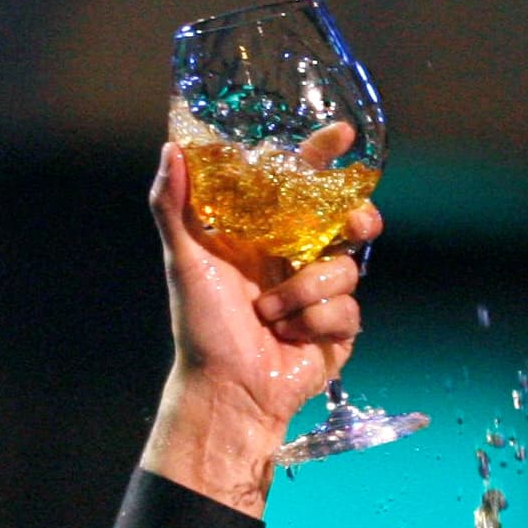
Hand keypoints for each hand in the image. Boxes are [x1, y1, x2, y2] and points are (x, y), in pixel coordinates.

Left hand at [141, 124, 385, 516]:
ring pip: (345, 269)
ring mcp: (320, 294)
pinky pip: (347, 309)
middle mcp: (296, 258)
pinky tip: (289, 338)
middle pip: (347, 220)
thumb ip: (172, 205)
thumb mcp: (184, 260)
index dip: (323, 156)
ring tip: (269, 315)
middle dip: (356, 219)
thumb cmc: (201, 329)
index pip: (301, 183)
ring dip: (304, 293)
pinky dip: (314, 324)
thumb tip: (170, 150)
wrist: (227, 392)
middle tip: (352, 227)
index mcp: (265, 235)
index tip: (342, 136)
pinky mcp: (338, 328)